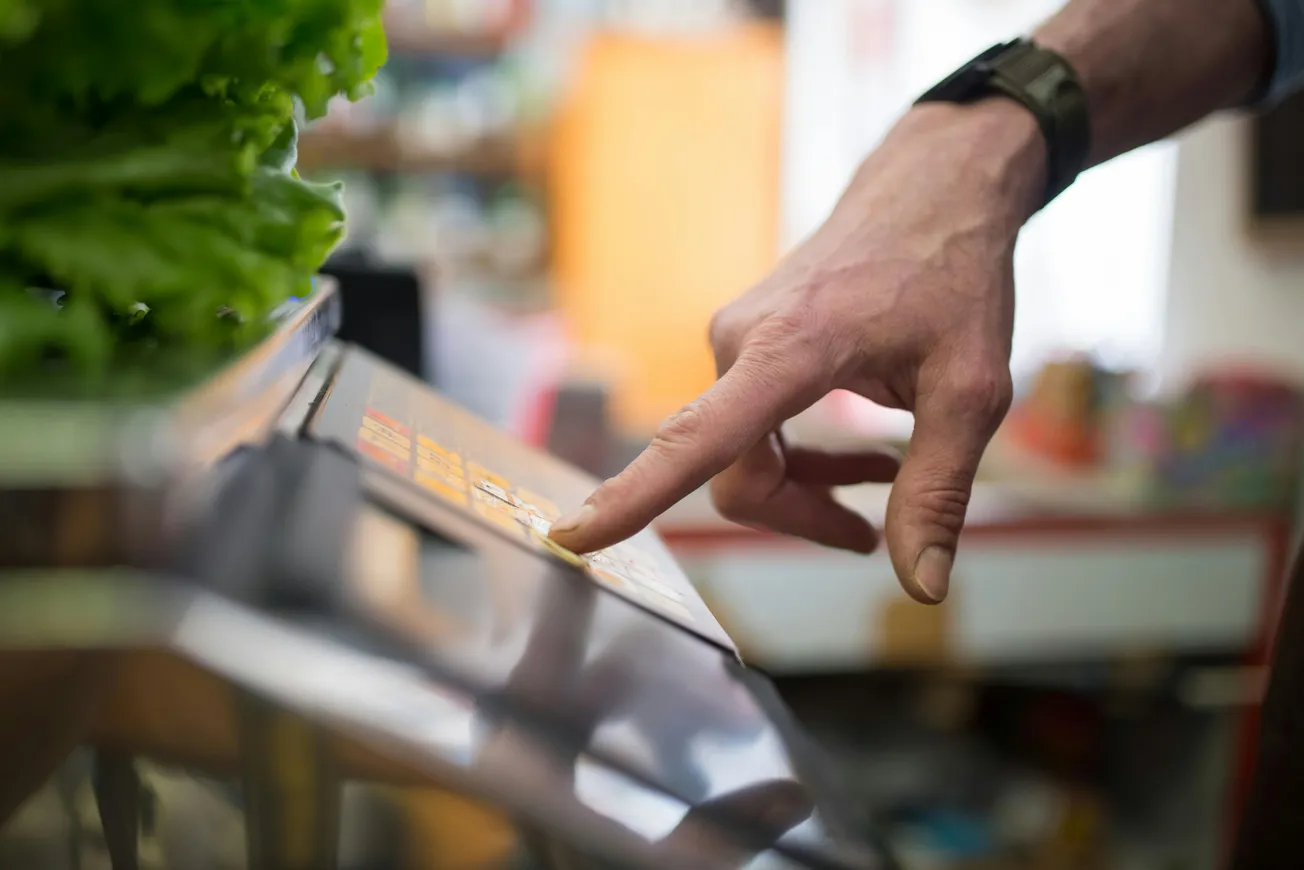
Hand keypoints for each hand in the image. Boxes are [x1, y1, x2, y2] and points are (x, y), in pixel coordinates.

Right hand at [550, 100, 1045, 603]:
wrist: (935, 184)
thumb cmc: (957, 275)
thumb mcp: (971, 391)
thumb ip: (937, 491)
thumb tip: (922, 587)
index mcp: (787, 350)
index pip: (694, 441)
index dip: (630, 498)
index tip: (571, 537)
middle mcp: (740, 343)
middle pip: (737, 476)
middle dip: (802, 517)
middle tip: (872, 535)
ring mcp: (736, 339)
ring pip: (743, 455)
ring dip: (806, 486)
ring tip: (886, 480)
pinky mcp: (746, 341)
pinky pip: (749, 424)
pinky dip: (800, 454)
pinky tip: (867, 454)